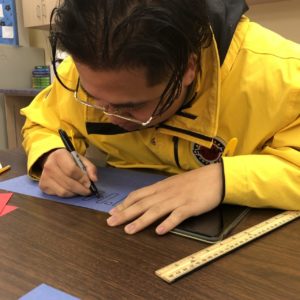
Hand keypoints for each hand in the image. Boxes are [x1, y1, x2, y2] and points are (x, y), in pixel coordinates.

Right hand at [39, 148, 97, 196]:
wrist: (53, 159)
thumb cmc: (69, 160)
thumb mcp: (81, 159)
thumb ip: (90, 168)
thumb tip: (94, 180)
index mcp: (60, 155)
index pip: (72, 170)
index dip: (82, 178)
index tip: (89, 183)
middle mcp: (49, 165)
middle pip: (68, 183)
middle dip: (81, 189)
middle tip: (88, 191)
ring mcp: (44, 176)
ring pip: (64, 191)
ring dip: (75, 193)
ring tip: (81, 190)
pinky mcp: (43, 185)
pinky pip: (59, 194)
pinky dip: (68, 194)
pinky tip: (72, 190)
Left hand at [107, 163, 222, 234]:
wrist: (215, 177)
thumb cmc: (194, 181)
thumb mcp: (174, 183)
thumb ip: (161, 191)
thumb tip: (148, 200)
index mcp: (161, 187)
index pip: (138, 195)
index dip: (124, 204)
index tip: (112, 211)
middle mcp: (165, 193)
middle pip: (142, 203)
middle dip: (125, 213)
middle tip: (110, 222)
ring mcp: (177, 199)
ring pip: (156, 210)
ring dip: (141, 221)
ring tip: (128, 230)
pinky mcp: (190, 206)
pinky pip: (177, 215)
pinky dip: (168, 223)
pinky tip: (159, 231)